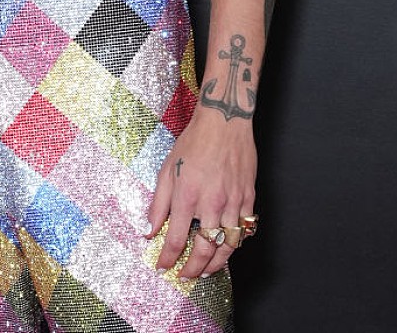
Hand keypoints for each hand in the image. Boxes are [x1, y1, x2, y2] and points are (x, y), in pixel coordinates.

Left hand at [146, 108, 256, 278]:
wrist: (223, 121)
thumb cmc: (193, 143)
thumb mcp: (167, 170)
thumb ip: (158, 203)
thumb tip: (148, 228)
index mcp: (187, 196)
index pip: (176, 240)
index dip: (168, 259)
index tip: (163, 267)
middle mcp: (211, 203)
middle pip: (204, 250)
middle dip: (193, 269)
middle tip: (186, 276)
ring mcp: (233, 202)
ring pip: (228, 246)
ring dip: (216, 264)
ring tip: (206, 271)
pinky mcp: (248, 197)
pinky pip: (244, 230)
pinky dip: (236, 244)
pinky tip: (227, 247)